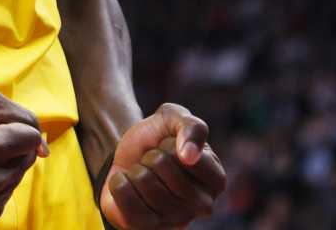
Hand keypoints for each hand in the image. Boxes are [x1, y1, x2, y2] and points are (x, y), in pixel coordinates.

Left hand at [100, 103, 225, 229]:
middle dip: (151, 155)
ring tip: (144, 173)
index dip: (170, 143)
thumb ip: (192, 127)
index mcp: (217, 179)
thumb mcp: (175, 117)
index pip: (187, 155)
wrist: (129, 157)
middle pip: (163, 165)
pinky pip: (125, 198)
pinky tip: (128, 185)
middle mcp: (202, 205)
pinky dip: (119, 183)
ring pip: (143, 181)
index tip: (170, 146)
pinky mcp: (147, 228)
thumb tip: (189, 155)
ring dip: (136, 169)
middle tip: (154, 161)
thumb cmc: (158, 138)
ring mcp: (176, 221)